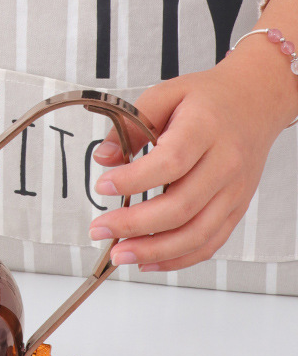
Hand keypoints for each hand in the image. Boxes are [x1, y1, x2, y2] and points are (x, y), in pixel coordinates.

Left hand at [88, 42, 295, 271]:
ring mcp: (234, 191)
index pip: (171, 162)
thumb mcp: (164, 94)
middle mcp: (225, 163)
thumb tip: (104, 157)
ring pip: (197, 233)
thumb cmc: (206, 99)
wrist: (256, 101)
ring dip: (154, 250)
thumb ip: (131, 124)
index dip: (135, 180)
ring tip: (119, 255)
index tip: (103, 186)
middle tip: (99, 229)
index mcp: (205, 129)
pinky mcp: (236, 208)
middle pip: (182, 205)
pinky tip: (148, 261)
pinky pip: (210, 242)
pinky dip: (178, 258)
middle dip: (134, 225)